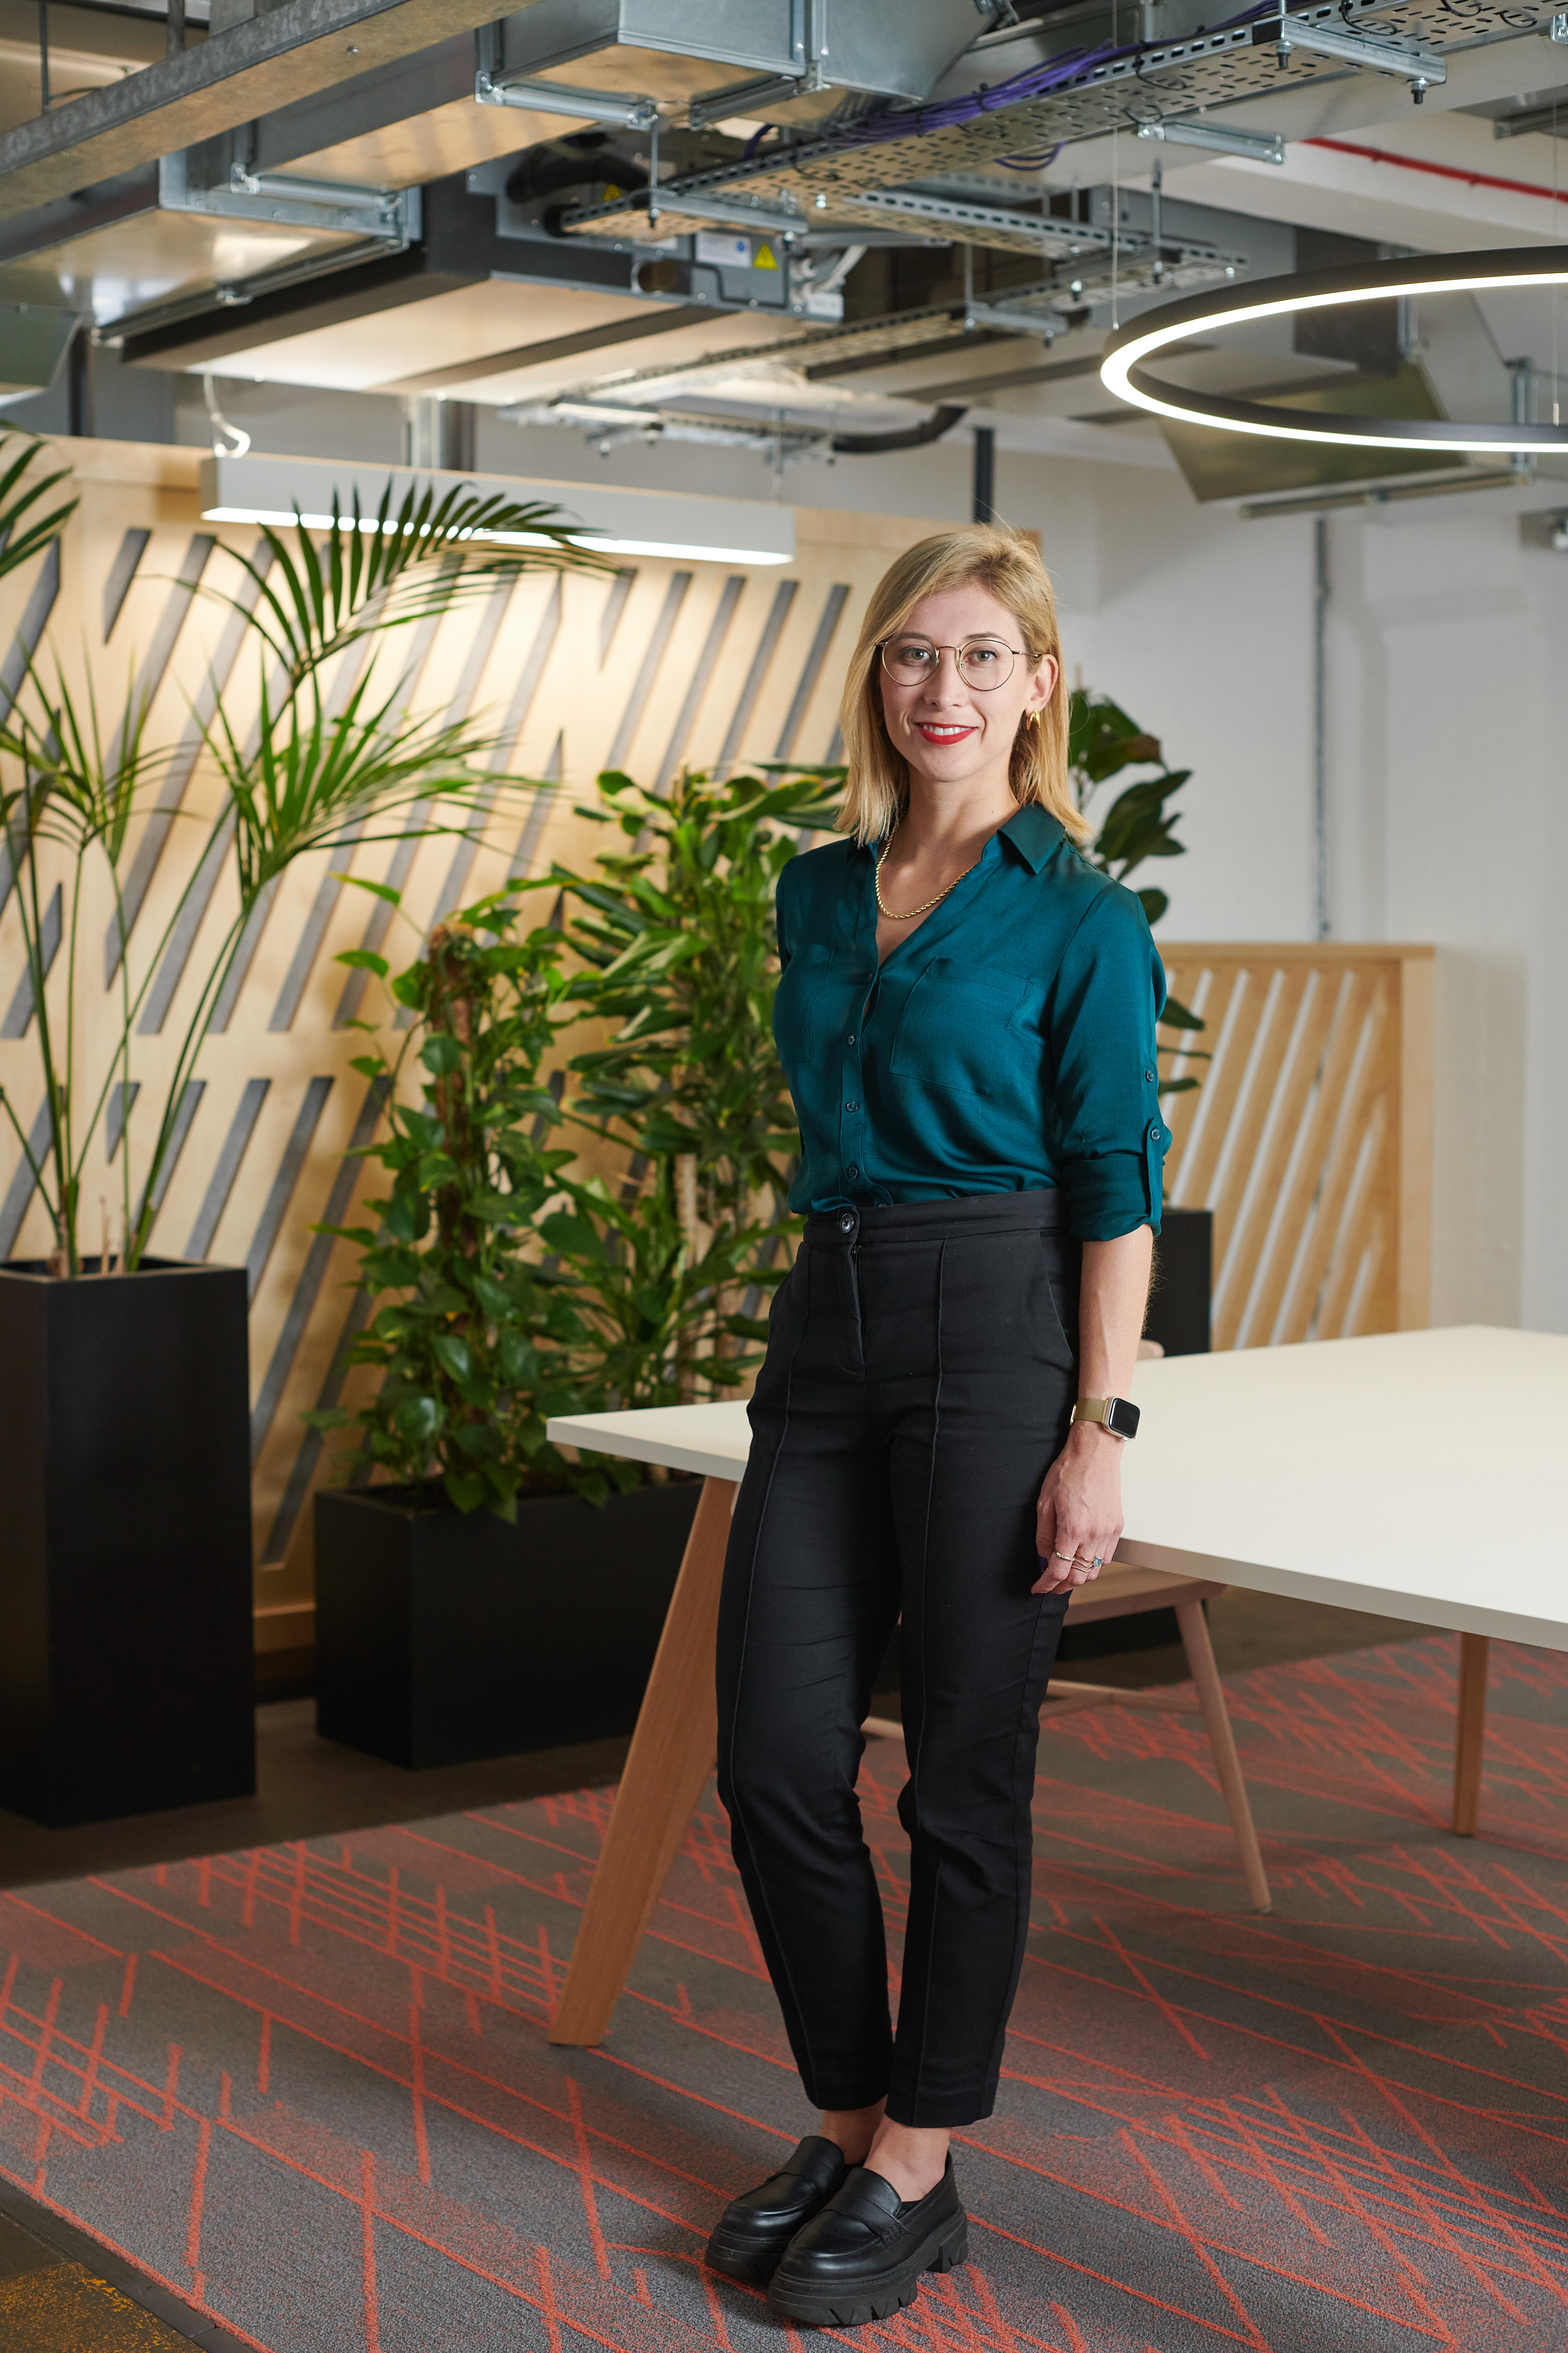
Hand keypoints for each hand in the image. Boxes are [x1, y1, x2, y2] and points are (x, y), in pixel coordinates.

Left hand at [1033, 1423, 1124, 1595]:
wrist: (1096, 1453)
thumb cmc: (1068, 1471)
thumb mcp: (1044, 1503)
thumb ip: (1043, 1536)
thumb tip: (1042, 1560)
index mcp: (1073, 1529)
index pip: (1059, 1571)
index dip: (1045, 1585)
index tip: (1037, 1588)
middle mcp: (1094, 1535)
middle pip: (1079, 1578)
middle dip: (1061, 1586)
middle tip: (1048, 1585)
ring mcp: (1109, 1532)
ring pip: (1095, 1572)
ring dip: (1078, 1578)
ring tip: (1064, 1574)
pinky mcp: (1118, 1528)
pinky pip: (1107, 1558)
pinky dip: (1093, 1565)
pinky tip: (1082, 1559)